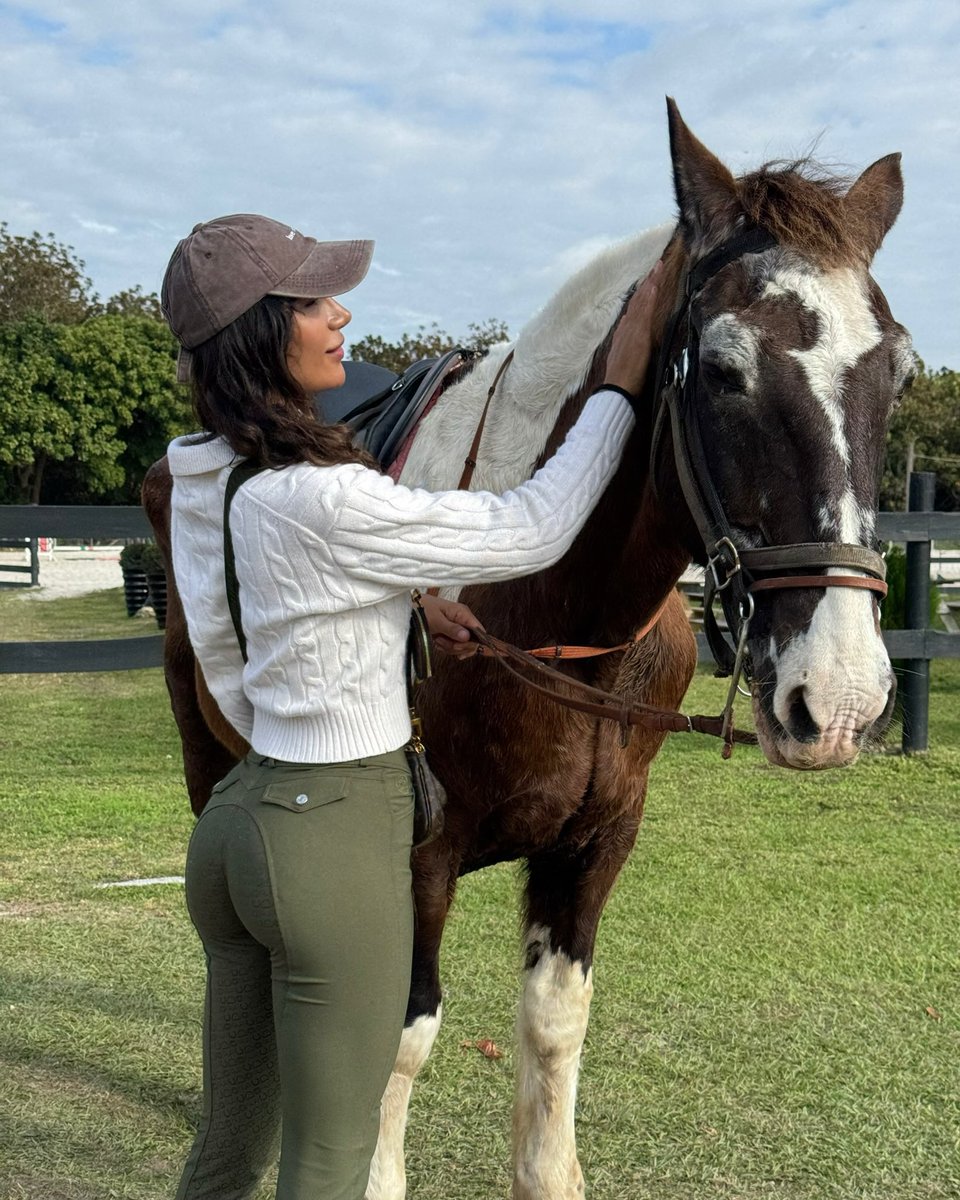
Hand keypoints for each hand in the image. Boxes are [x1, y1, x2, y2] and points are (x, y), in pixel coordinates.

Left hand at [418, 593, 484, 659]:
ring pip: (462, 646)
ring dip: (448, 647)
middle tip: (441, 640)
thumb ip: (451, 629)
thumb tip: (467, 637)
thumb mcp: (435, 620)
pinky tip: (436, 641)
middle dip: (457, 646)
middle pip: (472, 642)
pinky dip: (445, 647)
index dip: (472, 643)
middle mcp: (463, 620)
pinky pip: (453, 647)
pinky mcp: (451, 634)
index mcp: (463, 613)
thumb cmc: (421, 609)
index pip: (480, 631)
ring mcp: (457, 628)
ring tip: (437, 638)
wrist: (409, 608)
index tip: (458, 647)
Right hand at [603, 259, 663, 397]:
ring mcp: (632, 330)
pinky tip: (653, 286)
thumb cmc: (621, 379)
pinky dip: (648, 298)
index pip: (635, 308)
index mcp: (624, 333)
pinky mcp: (638, 335)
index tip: (649, 280)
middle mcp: (627, 328)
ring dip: (650, 284)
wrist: (616, 389)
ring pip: (642, 302)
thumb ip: (625, 341)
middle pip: (638, 300)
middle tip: (656, 264)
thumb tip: (627, 325)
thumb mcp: (622, 357)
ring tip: (658, 267)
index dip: (642, 293)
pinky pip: (644, 312)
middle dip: (647, 282)